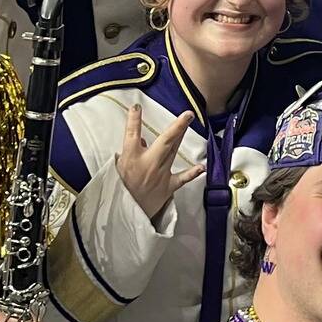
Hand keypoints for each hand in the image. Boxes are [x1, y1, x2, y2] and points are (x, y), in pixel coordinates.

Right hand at [116, 106, 202, 223]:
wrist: (125, 215)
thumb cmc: (120, 190)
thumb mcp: (119, 169)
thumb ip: (130, 153)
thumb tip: (142, 140)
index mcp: (131, 158)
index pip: (131, 134)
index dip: (134, 119)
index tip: (137, 107)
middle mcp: (147, 163)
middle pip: (164, 141)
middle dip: (176, 126)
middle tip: (187, 114)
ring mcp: (160, 175)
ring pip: (173, 152)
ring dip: (180, 137)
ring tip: (187, 122)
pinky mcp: (168, 187)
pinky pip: (182, 179)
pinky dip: (192, 173)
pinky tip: (202, 167)